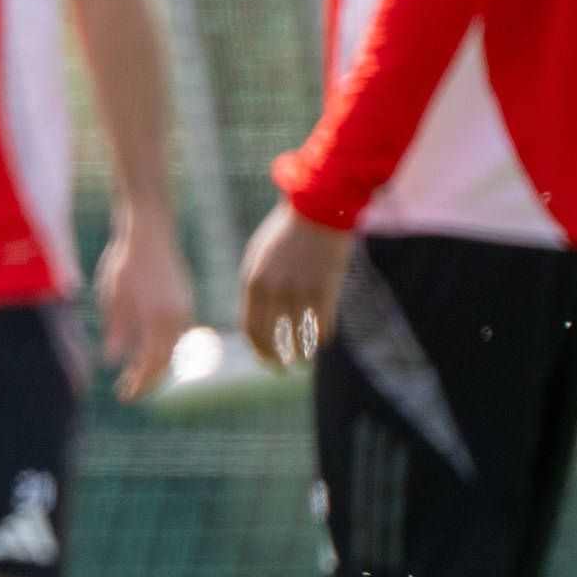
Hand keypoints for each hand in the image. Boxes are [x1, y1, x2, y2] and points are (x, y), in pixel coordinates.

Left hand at [93, 212, 196, 399]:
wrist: (149, 231)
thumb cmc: (125, 262)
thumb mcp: (113, 297)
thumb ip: (117, 330)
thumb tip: (114, 361)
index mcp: (161, 319)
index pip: (152, 363)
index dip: (140, 383)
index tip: (126, 396)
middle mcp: (179, 318)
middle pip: (166, 360)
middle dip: (147, 379)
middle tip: (128, 393)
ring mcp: (185, 309)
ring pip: (173, 348)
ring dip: (155, 365)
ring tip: (136, 377)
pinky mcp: (185, 300)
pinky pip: (176, 334)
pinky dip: (163, 348)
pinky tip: (147, 351)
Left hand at [236, 201, 353, 370]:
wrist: (319, 207)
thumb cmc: (287, 232)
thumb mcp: (260, 256)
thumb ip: (256, 286)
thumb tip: (257, 317)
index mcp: (253, 281)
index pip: (251, 329)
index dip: (258, 350)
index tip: (266, 360)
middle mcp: (273, 290)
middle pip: (272, 340)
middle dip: (277, 360)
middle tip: (284, 368)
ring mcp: (299, 291)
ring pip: (299, 338)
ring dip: (302, 353)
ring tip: (304, 359)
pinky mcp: (325, 290)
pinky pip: (323, 327)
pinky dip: (322, 338)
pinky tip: (322, 339)